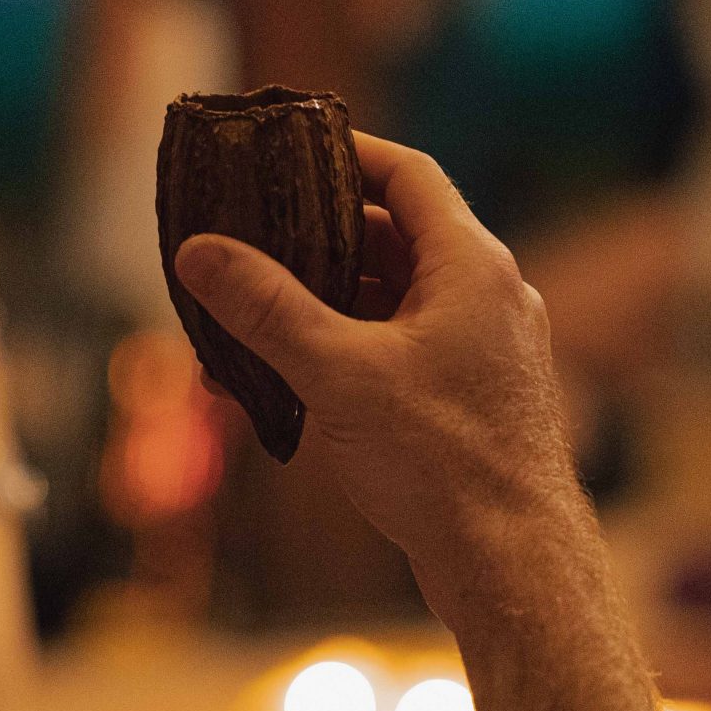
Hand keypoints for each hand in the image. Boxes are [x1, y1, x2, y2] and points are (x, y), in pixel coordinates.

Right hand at [172, 133, 583, 613]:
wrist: (511, 563)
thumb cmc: (440, 461)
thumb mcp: (337, 372)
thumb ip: (266, 307)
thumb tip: (199, 250)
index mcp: (472, 266)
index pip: (408, 174)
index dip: (344, 152)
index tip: (283, 147)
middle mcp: (492, 297)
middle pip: (398, 235)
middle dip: (319, 233)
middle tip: (249, 231)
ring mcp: (489, 350)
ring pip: (399, 298)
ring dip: (331, 297)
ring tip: (257, 307)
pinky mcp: (477, 399)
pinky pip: (408, 348)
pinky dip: (355, 346)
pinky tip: (298, 374)